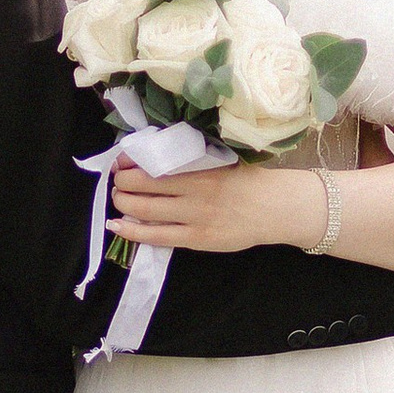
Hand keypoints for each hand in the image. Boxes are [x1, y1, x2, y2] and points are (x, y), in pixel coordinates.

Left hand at [109, 158, 318, 255]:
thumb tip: (154, 153)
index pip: (155, 163)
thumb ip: (192, 158)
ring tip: (117, 199)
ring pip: (145, 210)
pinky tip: (117, 226)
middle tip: (118, 180)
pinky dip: (133, 231)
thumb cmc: (248, 180)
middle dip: (122, 182)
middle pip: (144, 186)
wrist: (275, 209)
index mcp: (201, 168)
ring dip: (123, 203)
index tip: (121, 161)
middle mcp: (195, 192)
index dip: (130, 162)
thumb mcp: (222, 159)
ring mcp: (195, 218)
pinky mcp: (197, 239)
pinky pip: (157, 236)